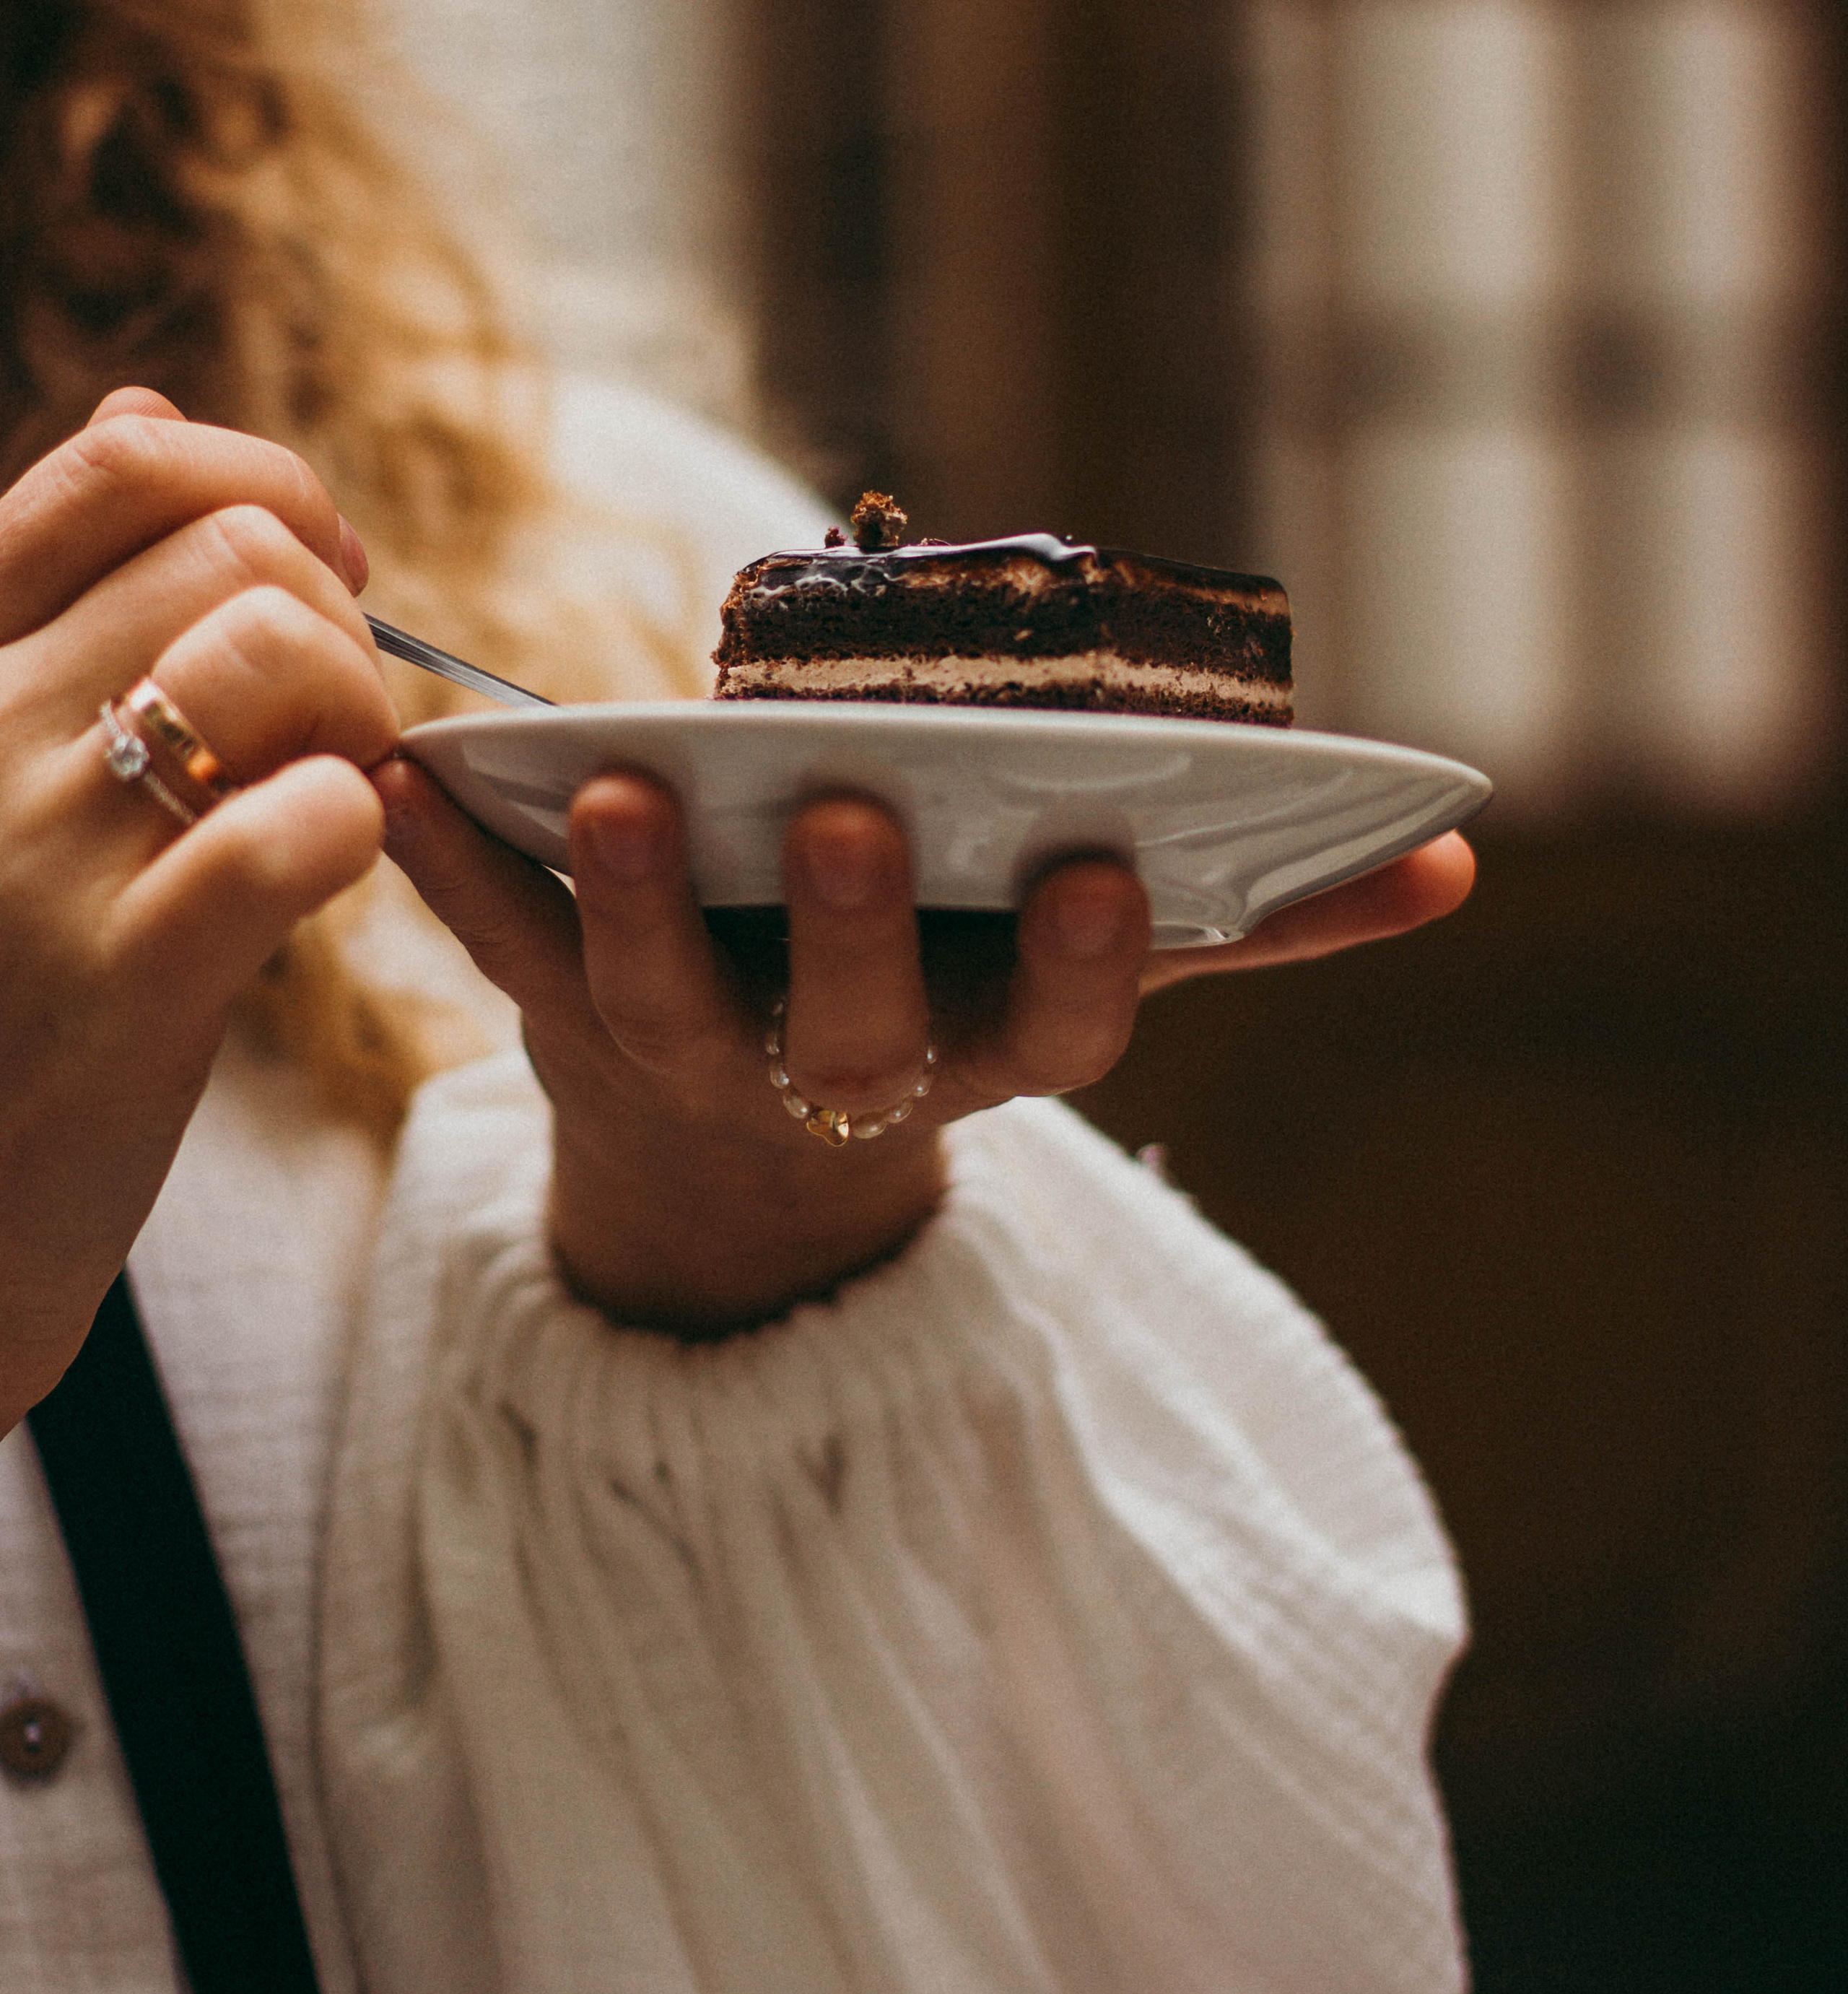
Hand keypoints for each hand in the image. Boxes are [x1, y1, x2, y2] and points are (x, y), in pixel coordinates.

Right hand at [0, 389, 396, 1430]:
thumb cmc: (1, 968)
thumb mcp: (6, 751)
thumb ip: (64, 587)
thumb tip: (149, 408)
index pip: (127, 469)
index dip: (272, 491)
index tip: (325, 582)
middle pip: (236, 552)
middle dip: (342, 621)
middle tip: (341, 728)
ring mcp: (44, 850)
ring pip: (274, 652)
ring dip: (363, 715)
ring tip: (339, 799)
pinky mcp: (124, 981)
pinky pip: (296, 826)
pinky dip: (353, 825)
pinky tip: (329, 866)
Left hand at [376, 760, 1472, 1338]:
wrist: (735, 1175)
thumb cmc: (935, 1026)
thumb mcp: (1082, 987)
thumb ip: (1259, 930)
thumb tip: (1451, 866)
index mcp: (975, 1054)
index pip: (1055, 1033)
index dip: (1077, 965)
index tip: (1098, 868)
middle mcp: (837, 1074)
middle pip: (855, 1030)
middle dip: (862, 931)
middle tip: (853, 813)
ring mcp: (690, 1059)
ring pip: (660, 1001)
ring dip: (634, 904)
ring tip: (613, 783)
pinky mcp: (560, 1026)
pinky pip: (497, 953)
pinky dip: (450, 872)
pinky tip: (412, 774)